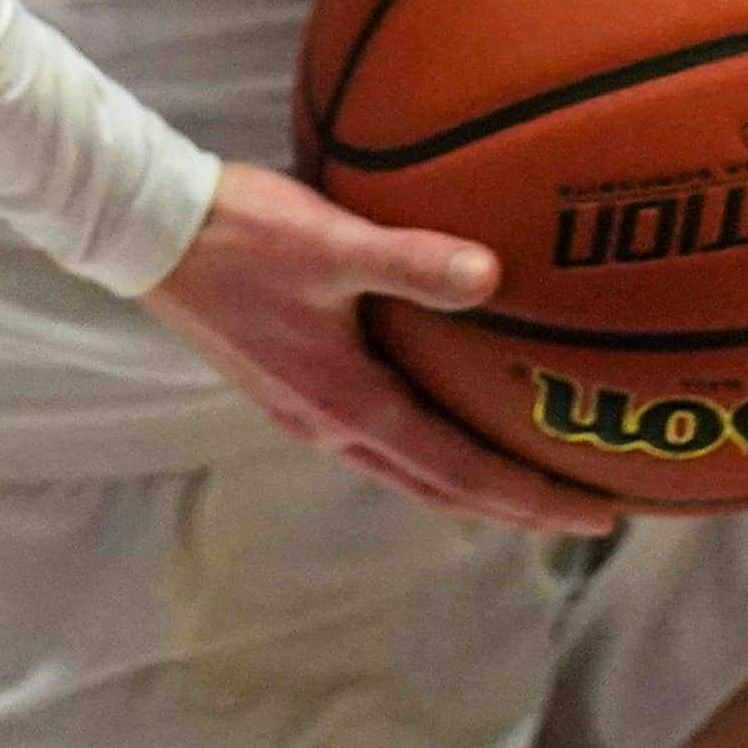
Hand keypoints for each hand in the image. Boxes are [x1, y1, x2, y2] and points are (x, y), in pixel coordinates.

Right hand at [145, 162, 618, 537]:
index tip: (596, 514)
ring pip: (407, 471)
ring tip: (526, 481)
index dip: (531, 497)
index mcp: (347, 403)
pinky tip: (445, 420)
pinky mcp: (290, 389)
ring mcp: (306, 412)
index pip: (459, 471)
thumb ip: (412, 259)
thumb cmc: (241, 235)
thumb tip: (491, 275)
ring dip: (470, 484)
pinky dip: (428, 451)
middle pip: (440, 488)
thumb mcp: (332, 241)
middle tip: (584, 513)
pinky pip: (380, 440)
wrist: (152, 233)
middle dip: (515, 506)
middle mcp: (330, 425)